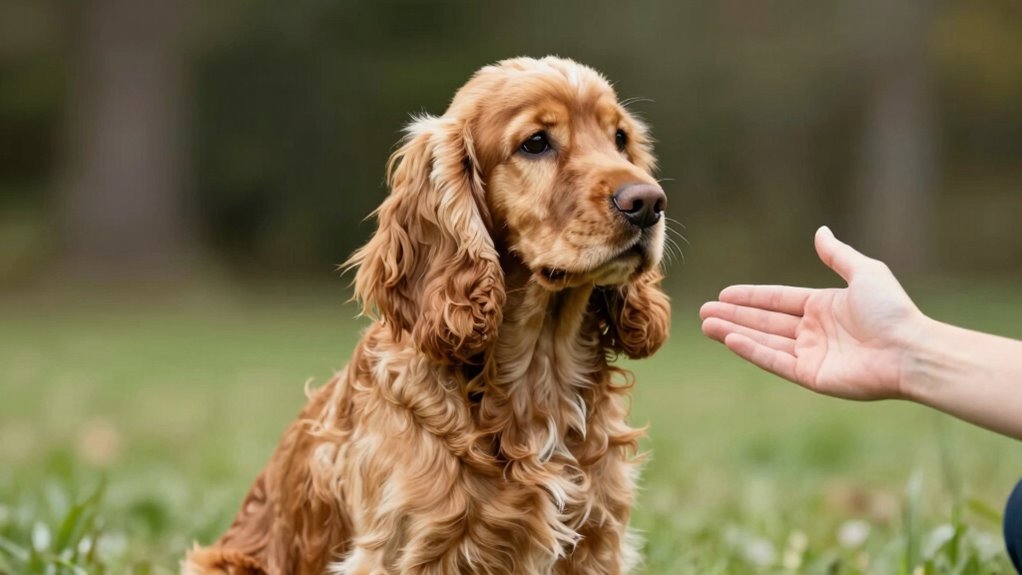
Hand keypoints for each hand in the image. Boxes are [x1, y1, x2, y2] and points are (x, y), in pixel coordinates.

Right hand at [700, 226, 927, 400]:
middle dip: (734, 315)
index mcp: (824, 307)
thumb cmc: (892, 311)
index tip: (723, 294)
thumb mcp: (865, 272)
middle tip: (703, 311)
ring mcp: (811, 355)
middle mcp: (814, 332)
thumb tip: (820, 232)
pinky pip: (776, 360)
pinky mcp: (811, 376)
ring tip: (706, 325)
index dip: (750, 297)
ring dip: (734, 332)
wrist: (911, 349)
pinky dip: (752, 350)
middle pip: (765, 321)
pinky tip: (731, 339)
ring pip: (764, 340)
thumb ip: (837, 255)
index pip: (778, 300)